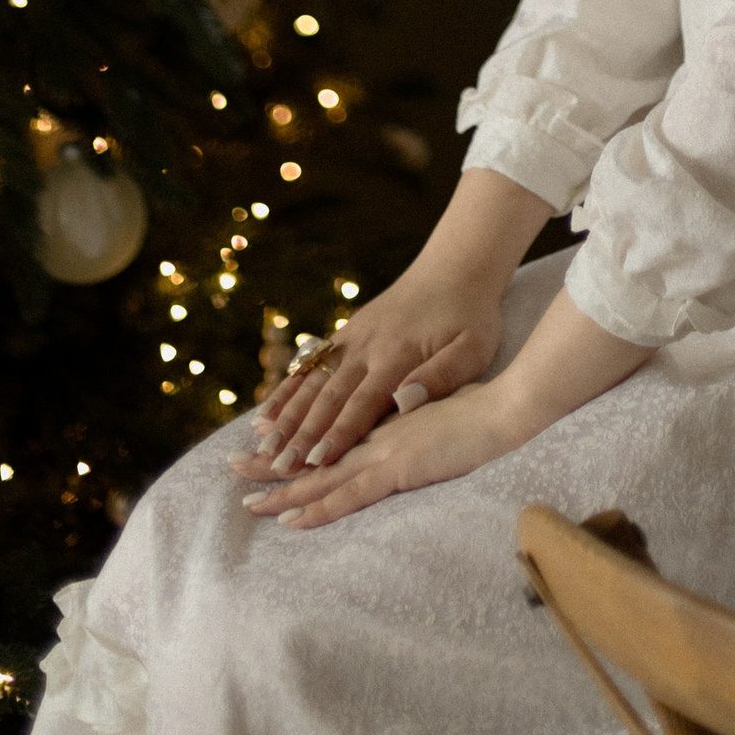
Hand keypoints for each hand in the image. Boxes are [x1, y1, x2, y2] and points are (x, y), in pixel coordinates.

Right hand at [230, 267, 504, 482]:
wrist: (456, 267)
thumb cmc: (471, 317)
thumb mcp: (473, 349)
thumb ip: (441, 376)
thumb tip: (404, 401)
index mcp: (398, 356)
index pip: (363, 403)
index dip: (338, 434)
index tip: (313, 463)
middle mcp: (368, 347)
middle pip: (329, 396)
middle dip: (301, 434)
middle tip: (277, 466)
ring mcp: (353, 338)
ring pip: (313, 381)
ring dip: (287, 415)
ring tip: (261, 447)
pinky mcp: (348, 332)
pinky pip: (312, 364)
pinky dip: (288, 388)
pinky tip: (267, 412)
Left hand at [236, 289, 653, 531]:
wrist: (506, 407)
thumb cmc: (484, 408)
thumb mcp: (444, 413)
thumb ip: (419, 421)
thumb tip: (403, 424)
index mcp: (386, 425)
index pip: (332, 437)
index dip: (299, 443)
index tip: (267, 445)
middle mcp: (376, 437)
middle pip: (315, 455)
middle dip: (272, 464)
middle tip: (233, 469)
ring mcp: (385, 452)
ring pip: (321, 476)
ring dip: (281, 490)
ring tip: (246, 500)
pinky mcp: (398, 469)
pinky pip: (349, 495)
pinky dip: (317, 508)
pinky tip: (291, 521)